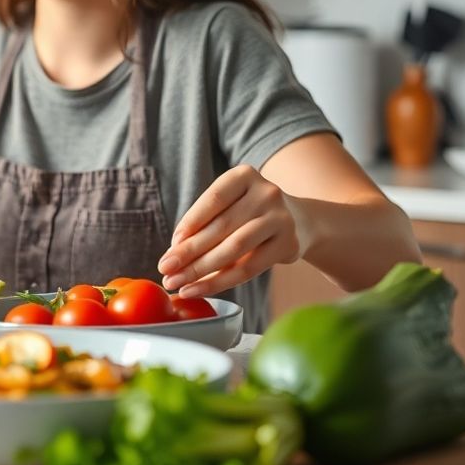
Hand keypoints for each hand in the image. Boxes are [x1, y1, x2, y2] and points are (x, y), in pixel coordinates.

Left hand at [157, 164, 311, 297]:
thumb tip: (173, 253)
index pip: (212, 199)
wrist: (299, 222)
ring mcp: (280, 218)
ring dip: (200, 269)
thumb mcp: (230, 205)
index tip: (171, 245)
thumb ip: (205, 223)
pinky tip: (197, 289)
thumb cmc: (249, 213)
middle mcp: (266, 193)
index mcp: (245, 175)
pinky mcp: (289, 244)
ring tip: (176, 282)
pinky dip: (219, 282)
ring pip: (234, 248)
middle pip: (221, 227)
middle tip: (165, 269)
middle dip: (188, 251)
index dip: (190, 223)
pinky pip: (248, 268)